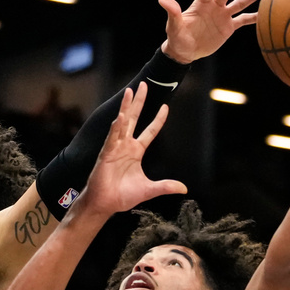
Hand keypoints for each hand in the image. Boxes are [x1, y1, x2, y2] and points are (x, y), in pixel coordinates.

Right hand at [80, 82, 185, 216]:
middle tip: (142, 85)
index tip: (165, 106)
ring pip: (122, 123)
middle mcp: (125, 146)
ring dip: (126, 107)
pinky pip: (112, 139)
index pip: (150, 131)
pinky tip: (120, 117)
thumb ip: (165, 186)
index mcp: (136, 152)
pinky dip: (116, 128)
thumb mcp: (149, 190)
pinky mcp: (106, 155)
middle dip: (139, 102)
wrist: (105, 205)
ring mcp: (115, 149)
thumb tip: (184, 188)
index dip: (158, 119)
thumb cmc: (122, 196)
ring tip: (129, 92)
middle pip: (135, 119)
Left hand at [160, 0, 268, 63]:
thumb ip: (172, 12)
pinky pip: (243, 20)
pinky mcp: (229, 27)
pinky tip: (265, 13)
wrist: (185, 52)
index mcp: (201, 3)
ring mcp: (223, 16)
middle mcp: (214, 6)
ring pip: (239, 3)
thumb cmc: (177, 37)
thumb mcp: (174, 26)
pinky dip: (254, 17)